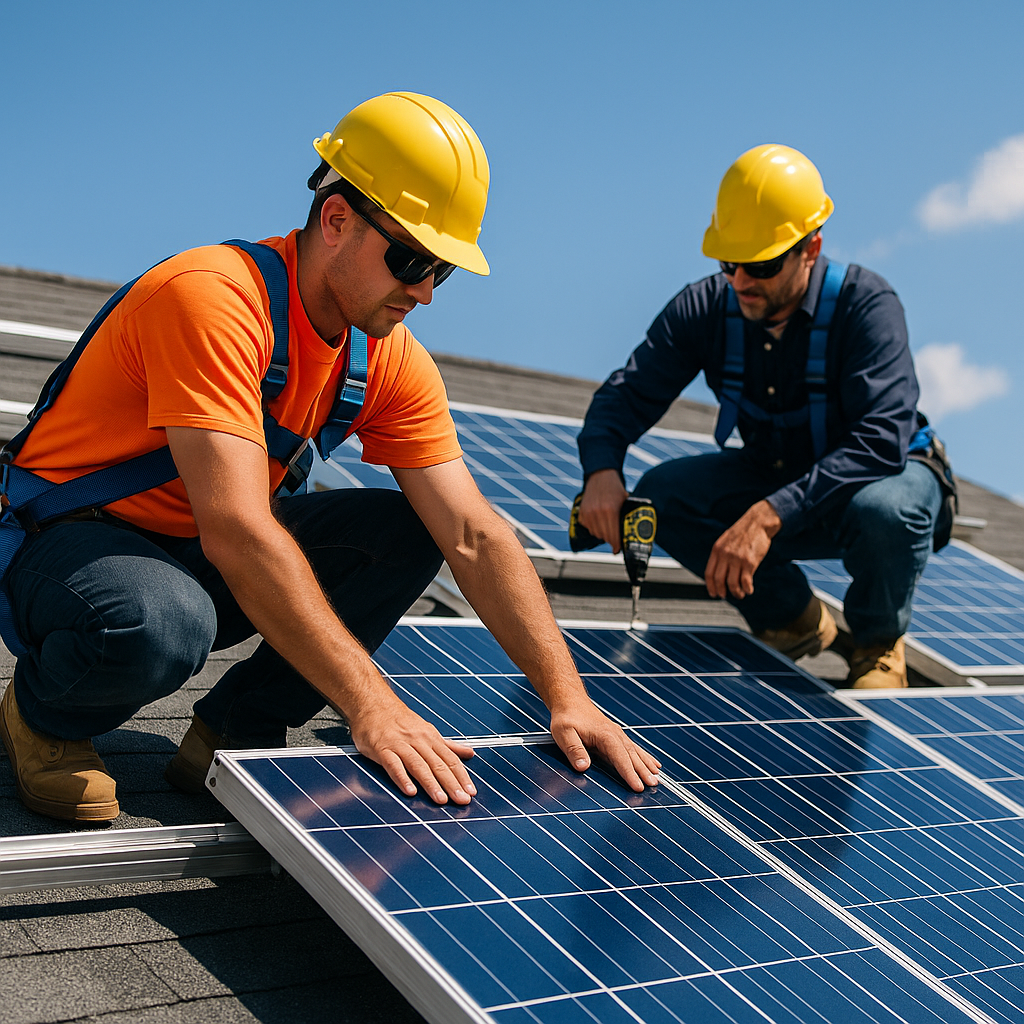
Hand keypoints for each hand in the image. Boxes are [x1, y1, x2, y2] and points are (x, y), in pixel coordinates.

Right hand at [348, 697, 476, 804]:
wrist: (372, 703)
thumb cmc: (400, 719)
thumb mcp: (427, 730)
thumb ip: (448, 745)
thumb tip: (469, 753)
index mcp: (431, 737)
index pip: (450, 759)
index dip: (462, 776)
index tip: (471, 792)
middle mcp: (418, 741)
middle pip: (438, 764)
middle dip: (452, 784)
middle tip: (462, 800)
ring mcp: (400, 745)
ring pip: (418, 765)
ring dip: (431, 784)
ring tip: (441, 800)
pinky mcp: (382, 749)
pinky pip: (393, 765)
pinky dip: (402, 778)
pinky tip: (410, 791)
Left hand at [549, 702, 660, 791]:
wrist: (570, 700)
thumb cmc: (566, 717)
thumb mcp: (563, 733)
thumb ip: (574, 750)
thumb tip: (583, 767)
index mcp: (604, 735)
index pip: (620, 757)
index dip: (629, 773)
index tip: (638, 787)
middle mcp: (615, 734)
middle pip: (631, 755)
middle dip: (643, 771)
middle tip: (653, 785)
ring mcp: (617, 734)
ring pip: (635, 751)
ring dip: (646, 765)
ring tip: (657, 779)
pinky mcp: (616, 735)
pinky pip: (633, 748)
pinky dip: (645, 757)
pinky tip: (654, 765)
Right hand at [577, 469, 627, 552]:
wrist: (601, 475)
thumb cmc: (615, 488)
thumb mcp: (625, 500)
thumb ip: (628, 515)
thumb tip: (634, 531)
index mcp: (611, 510)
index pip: (613, 535)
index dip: (616, 545)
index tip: (617, 549)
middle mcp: (598, 513)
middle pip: (605, 536)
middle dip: (611, 539)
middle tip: (615, 538)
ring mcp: (588, 513)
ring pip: (596, 533)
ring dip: (602, 533)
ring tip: (608, 527)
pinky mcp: (582, 513)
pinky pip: (588, 527)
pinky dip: (593, 527)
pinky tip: (599, 521)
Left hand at [705, 499, 780, 599]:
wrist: (758, 522)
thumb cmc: (744, 531)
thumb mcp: (726, 540)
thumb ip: (721, 554)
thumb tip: (718, 571)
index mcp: (717, 550)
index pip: (709, 573)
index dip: (710, 586)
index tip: (713, 593)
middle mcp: (725, 555)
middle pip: (719, 580)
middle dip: (722, 591)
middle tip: (726, 596)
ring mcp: (737, 559)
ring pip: (732, 583)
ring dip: (736, 592)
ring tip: (740, 594)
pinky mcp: (750, 562)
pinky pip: (746, 582)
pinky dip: (747, 589)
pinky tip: (749, 590)